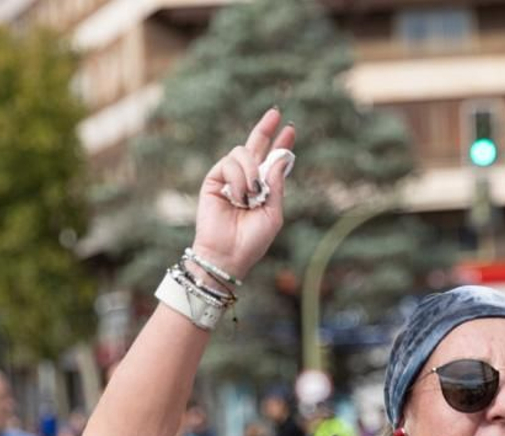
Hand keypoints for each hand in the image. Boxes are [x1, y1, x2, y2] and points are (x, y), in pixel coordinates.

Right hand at [190, 108, 297, 281]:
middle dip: (265, 128)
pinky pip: (230, 163)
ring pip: (243, 153)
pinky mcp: (214, 179)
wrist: (228, 254)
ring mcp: (229, 178)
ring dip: (251, 171)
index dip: (281, 144)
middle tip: (275, 113)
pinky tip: (239, 195)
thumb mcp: (273, 214)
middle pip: (255, 146)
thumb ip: (277, 186)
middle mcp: (246, 180)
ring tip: (251, 195)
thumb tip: (280, 158)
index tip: (290, 129)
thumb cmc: (252, 241)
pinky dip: (239, 178)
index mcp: (263, 188)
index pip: (272, 161)